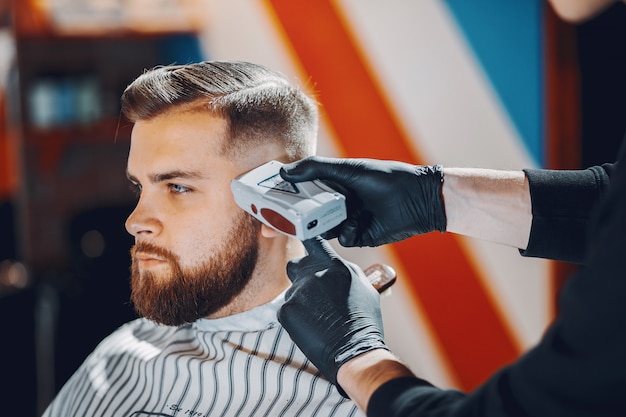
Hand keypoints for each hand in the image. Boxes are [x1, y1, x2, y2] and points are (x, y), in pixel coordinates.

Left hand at [278, 237, 387, 392]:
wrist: (354, 352)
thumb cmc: (363, 323)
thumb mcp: (364, 288)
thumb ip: (346, 272)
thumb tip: (336, 266)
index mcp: (335, 265)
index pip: (314, 241)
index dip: (308, 244)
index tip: (306, 250)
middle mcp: (314, 273)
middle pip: (296, 265)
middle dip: (301, 276)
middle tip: (313, 294)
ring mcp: (298, 291)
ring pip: (292, 291)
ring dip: (300, 302)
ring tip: (318, 319)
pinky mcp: (286, 310)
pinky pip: (286, 309)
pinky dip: (294, 318)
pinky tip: (310, 328)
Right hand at [280, 156, 445, 246]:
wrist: (415, 199)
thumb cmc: (382, 177)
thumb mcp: (347, 170)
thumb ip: (314, 169)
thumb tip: (284, 172)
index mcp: (330, 184)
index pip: (298, 192)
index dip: (280, 199)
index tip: (261, 203)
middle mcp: (335, 203)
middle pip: (304, 214)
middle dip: (287, 221)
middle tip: (267, 228)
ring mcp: (345, 220)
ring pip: (320, 229)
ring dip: (316, 228)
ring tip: (312, 225)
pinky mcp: (357, 236)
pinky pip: (343, 239)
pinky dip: (347, 232)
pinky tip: (359, 223)